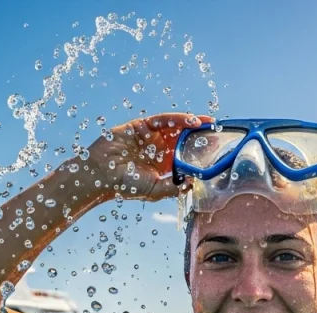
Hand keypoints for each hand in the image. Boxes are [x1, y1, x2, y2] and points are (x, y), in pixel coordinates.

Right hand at [87, 112, 211, 201]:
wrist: (100, 176)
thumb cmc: (125, 186)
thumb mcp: (155, 190)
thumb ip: (174, 187)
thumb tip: (195, 183)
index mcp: (162, 164)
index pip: (184, 153)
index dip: (199, 149)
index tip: (215, 148)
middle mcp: (157, 148)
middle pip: (182, 137)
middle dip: (198, 133)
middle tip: (216, 130)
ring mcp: (149, 136)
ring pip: (174, 126)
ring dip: (191, 123)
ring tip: (206, 123)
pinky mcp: (140, 126)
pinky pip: (161, 120)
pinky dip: (177, 119)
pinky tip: (191, 121)